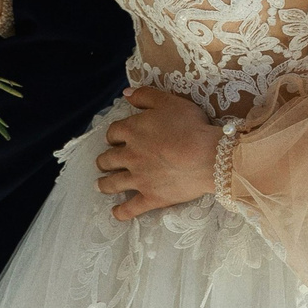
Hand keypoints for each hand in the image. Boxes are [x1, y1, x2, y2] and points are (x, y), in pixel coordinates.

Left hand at [94, 86, 216, 221]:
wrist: (207, 156)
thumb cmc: (190, 126)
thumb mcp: (167, 101)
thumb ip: (144, 95)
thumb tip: (125, 94)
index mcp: (132, 131)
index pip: (113, 133)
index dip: (113, 136)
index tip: (116, 140)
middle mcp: (130, 155)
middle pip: (107, 159)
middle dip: (104, 161)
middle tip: (104, 163)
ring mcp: (139, 179)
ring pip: (112, 183)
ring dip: (104, 184)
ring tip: (100, 186)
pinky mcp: (151, 197)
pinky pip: (130, 208)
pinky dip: (121, 212)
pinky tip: (116, 213)